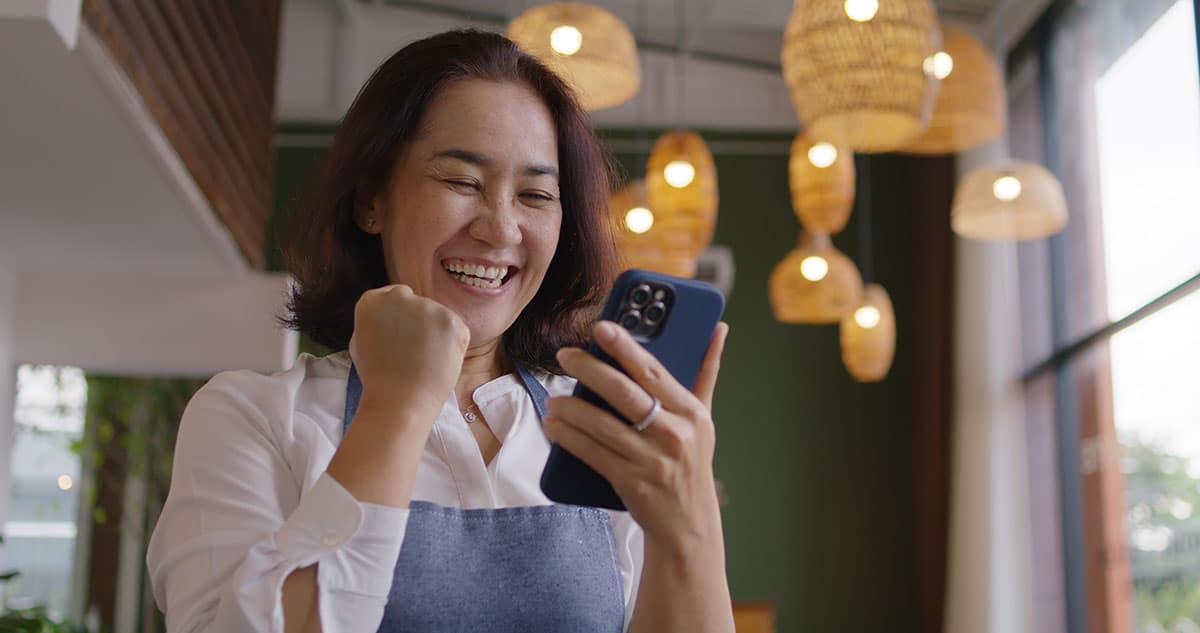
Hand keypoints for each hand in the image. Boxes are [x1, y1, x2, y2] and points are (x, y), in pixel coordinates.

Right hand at [348, 284, 469, 421]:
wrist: (399, 399)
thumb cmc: (378, 377)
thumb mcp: (362, 340)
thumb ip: (377, 320)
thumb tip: (391, 313)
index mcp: (373, 299)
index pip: (395, 298)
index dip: (400, 320)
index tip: (399, 338)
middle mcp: (400, 296)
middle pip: (418, 305)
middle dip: (419, 324)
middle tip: (413, 353)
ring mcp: (428, 306)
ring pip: (437, 317)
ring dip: (436, 334)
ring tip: (423, 361)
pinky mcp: (452, 320)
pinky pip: (456, 330)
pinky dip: (453, 345)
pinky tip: (438, 361)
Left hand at [545, 320, 729, 550]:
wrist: (688, 523)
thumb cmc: (691, 461)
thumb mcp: (704, 418)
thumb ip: (706, 371)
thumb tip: (718, 328)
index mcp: (692, 412)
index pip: (654, 372)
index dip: (627, 348)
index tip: (602, 327)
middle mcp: (675, 434)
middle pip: (626, 394)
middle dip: (591, 370)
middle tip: (565, 355)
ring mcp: (653, 460)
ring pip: (604, 426)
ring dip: (573, 409)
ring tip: (554, 398)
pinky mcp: (632, 482)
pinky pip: (594, 454)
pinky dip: (570, 438)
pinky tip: (554, 426)